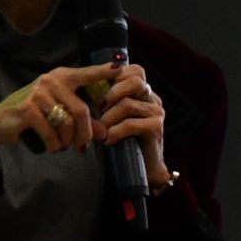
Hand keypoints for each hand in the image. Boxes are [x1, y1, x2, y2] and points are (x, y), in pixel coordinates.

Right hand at [0, 61, 121, 158]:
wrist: (0, 121)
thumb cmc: (33, 114)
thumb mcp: (58, 113)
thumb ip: (81, 121)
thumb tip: (104, 135)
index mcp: (61, 77)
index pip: (86, 74)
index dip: (102, 72)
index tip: (120, 69)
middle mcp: (50, 81)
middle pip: (81, 110)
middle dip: (85, 133)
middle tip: (83, 146)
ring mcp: (38, 93)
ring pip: (66, 123)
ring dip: (68, 141)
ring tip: (64, 147)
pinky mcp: (27, 109)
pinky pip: (51, 132)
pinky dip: (55, 145)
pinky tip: (53, 148)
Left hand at [96, 62, 171, 184]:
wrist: (141, 170)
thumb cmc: (121, 140)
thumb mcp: (109, 116)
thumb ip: (103, 101)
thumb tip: (83, 86)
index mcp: (141, 92)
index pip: (134, 70)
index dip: (116, 74)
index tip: (98, 87)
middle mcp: (152, 98)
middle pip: (135, 80)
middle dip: (112, 93)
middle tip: (99, 108)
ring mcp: (156, 112)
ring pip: (128, 104)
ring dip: (108, 118)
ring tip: (102, 131)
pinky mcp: (157, 127)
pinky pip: (131, 123)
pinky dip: (116, 132)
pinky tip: (109, 140)